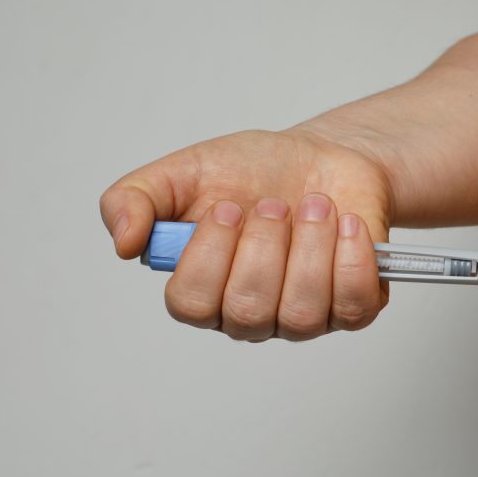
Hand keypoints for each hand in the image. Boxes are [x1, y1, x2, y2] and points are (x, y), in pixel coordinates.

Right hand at [99, 129, 393, 340]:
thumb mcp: (185, 171)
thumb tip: (123, 242)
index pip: (191, 304)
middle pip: (248, 310)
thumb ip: (135, 199)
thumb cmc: (254, 173)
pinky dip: (352, 258)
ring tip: (316, 205)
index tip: (227, 207)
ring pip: (302, 312)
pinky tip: (347, 223)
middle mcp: (253, 314)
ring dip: (311, 247)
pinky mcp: (353, 307)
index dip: (209, 256)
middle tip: (275, 204)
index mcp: (205, 289)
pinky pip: (354, 305)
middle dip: (265, 246)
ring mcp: (305, 317)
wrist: (322, 159)